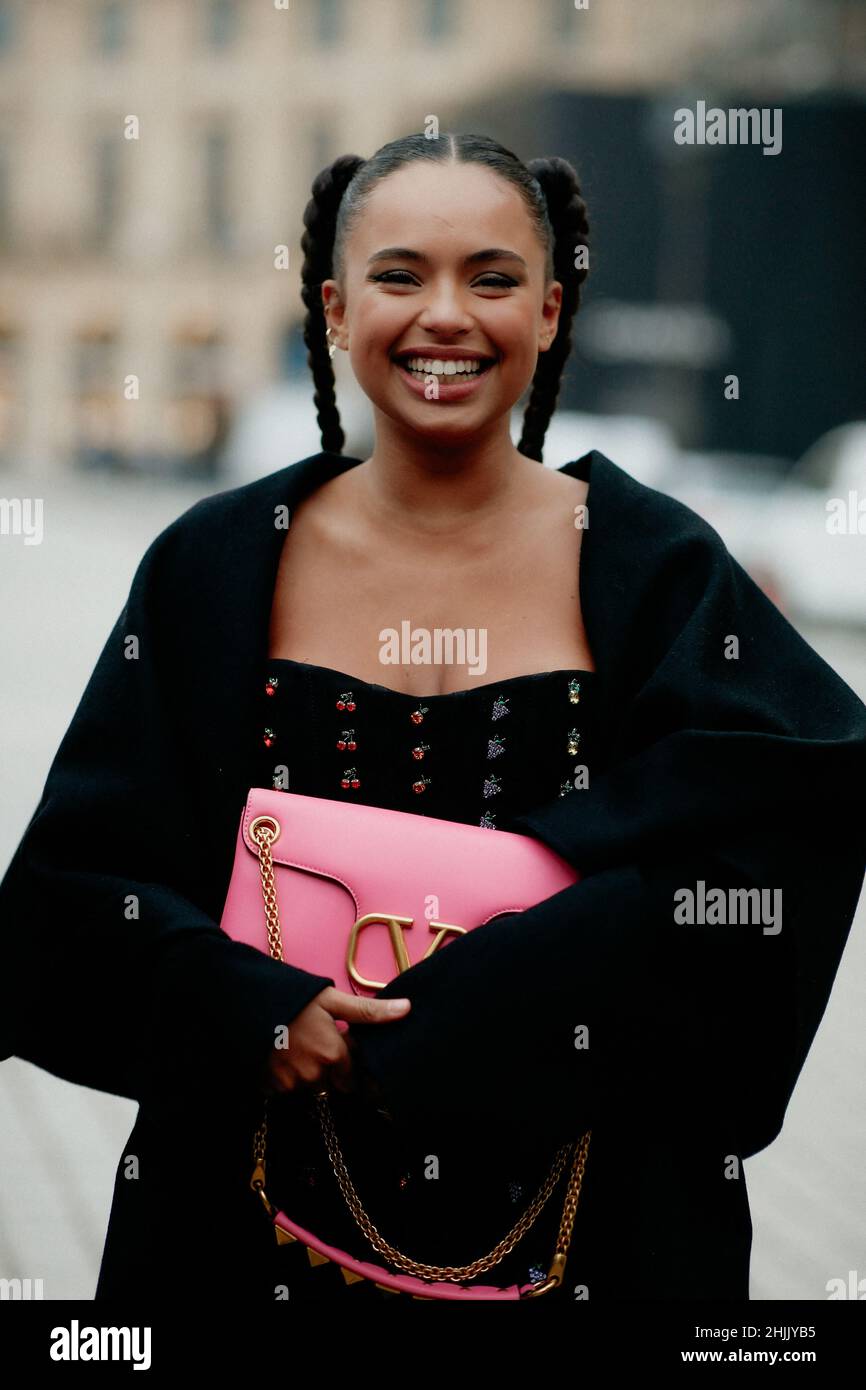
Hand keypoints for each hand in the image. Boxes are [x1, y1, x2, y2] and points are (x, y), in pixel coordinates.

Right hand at [260, 986, 409, 1097]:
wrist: (244, 1000)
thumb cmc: (291, 997)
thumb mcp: (331, 999)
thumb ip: (369, 1011)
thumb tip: (407, 1009)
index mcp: (332, 1054)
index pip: (350, 1075)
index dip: (345, 1061)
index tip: (336, 1046)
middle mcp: (313, 1075)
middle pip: (329, 1082)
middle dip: (326, 1068)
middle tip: (313, 1042)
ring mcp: (288, 1084)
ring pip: (307, 1086)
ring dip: (305, 1072)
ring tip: (295, 1044)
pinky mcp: (267, 1087)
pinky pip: (285, 1088)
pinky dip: (284, 1075)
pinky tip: (279, 1054)